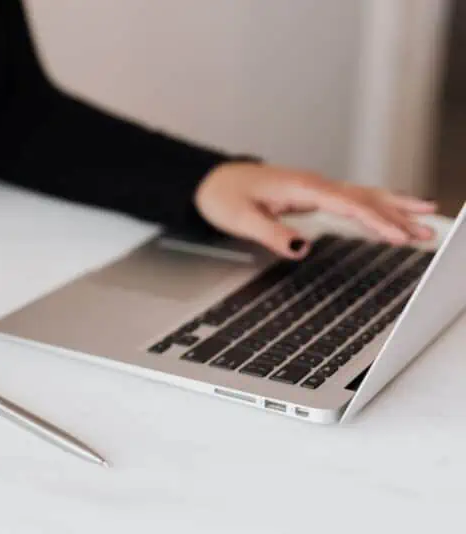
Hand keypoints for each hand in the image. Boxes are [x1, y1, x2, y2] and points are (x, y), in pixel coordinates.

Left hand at [194, 162, 435, 257]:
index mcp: (301, 187)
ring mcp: (315, 188)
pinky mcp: (313, 195)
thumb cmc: (223, 196)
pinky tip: (395, 211)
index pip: (347, 204)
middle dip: (397, 215)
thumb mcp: (241, 219)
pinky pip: (353, 200)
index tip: (397, 235)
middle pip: (364, 199)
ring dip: (395, 209)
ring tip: (426, 219)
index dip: (374, 220)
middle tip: (426, 231)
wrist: (211, 181)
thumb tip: (301, 247)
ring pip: (363, 197)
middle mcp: (313, 184)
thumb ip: (271, 233)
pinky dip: (378, 206)